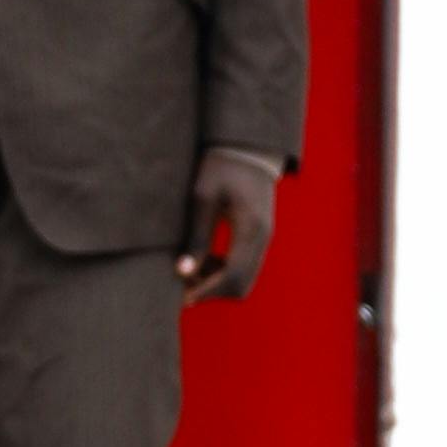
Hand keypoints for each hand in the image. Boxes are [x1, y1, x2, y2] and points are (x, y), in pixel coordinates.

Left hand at [178, 150, 278, 307]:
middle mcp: (263, 238)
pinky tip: (205, 258)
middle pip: (240, 286)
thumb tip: (184, 273)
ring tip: (191, 266)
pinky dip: (224, 272)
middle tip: (183, 280)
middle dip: (212, 290)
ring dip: (217, 282)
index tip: (181, 297)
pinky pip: (244, 267)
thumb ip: (196, 237)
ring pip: (243, 280)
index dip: (206, 292)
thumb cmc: (220, 168)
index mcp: (251, 229)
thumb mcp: (202, 198)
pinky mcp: (259, 237)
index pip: (232, 277)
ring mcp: (264, 239)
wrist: (246, 149)